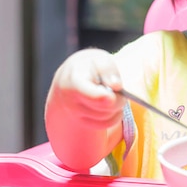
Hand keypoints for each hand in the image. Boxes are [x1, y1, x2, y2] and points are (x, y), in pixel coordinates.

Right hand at [45, 48, 126, 169]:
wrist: (73, 76)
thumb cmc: (91, 66)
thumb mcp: (100, 59)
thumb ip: (109, 69)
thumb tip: (116, 86)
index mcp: (72, 81)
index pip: (84, 92)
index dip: (100, 96)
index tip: (110, 95)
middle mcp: (69, 101)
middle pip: (102, 108)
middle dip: (116, 101)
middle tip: (118, 90)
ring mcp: (74, 115)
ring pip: (105, 119)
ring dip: (115, 110)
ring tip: (112, 97)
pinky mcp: (80, 125)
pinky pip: (103, 127)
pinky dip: (111, 119)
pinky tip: (108, 108)